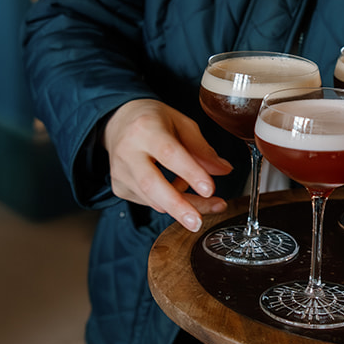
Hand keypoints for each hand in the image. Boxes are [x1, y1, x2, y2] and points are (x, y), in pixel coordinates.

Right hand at [103, 99, 231, 231]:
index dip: (190, 173)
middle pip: (151, 184)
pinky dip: (169, 202)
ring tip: (208, 202)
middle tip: (198, 222)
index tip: (210, 189)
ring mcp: (120, 172)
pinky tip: (177, 187)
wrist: (119, 122)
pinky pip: (149, 202)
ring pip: (152, 199)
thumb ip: (202, 148)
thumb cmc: (154, 121)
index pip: (169, 153)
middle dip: (178, 206)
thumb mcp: (182, 124)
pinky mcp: (119, 187)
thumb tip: (224, 170)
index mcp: (145, 128)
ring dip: (183, 207)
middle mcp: (127, 151)